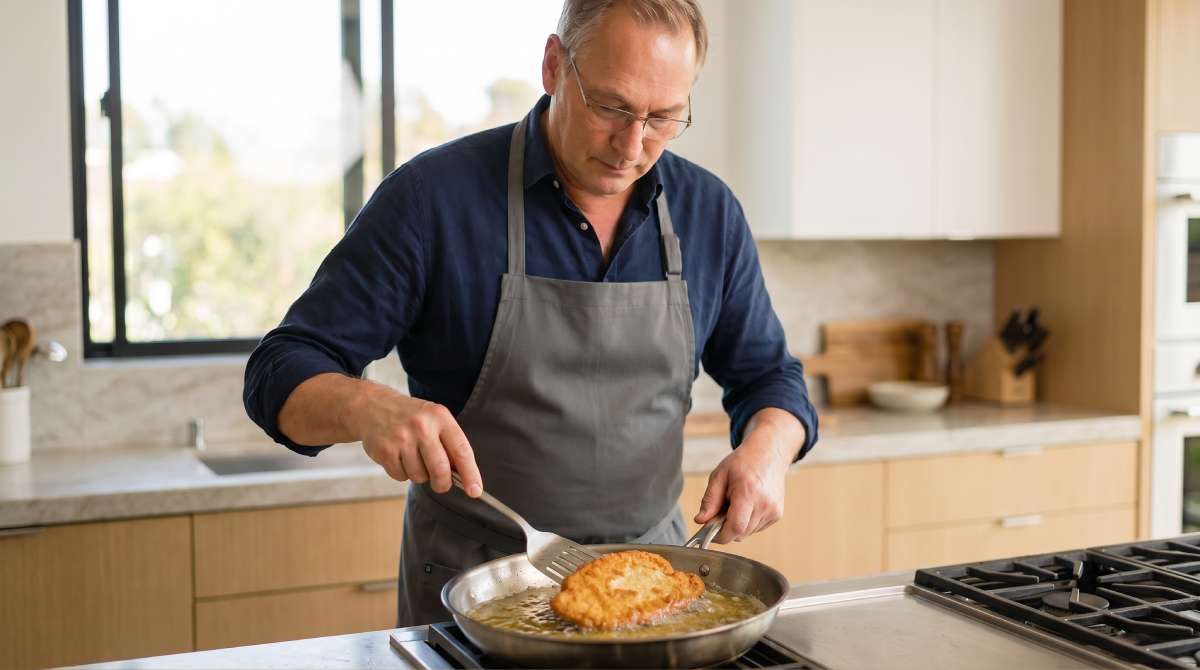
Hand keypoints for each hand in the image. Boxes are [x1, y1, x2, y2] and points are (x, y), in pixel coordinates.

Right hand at [349, 383, 481, 496]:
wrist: (373, 407)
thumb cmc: (412, 417)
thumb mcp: (435, 419)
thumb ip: (449, 443)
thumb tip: (463, 476)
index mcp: (440, 417)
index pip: (461, 450)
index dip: (470, 474)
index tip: (475, 491)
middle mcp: (421, 426)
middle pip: (440, 470)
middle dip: (443, 484)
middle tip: (441, 484)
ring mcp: (401, 438)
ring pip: (420, 476)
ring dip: (420, 475)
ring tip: (413, 458)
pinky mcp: (384, 450)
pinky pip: (401, 477)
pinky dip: (403, 473)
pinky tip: (399, 457)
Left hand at [694, 410, 800, 543]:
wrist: (768, 454)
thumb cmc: (743, 462)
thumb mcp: (719, 476)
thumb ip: (709, 500)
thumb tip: (700, 520)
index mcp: (748, 492)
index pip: (736, 527)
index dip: (721, 535)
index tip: (711, 532)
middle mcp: (764, 503)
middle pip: (741, 533)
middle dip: (727, 528)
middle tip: (721, 511)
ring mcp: (773, 510)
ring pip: (748, 533)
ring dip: (738, 525)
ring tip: (735, 504)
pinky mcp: (777, 514)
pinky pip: (757, 528)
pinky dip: (747, 522)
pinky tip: (746, 506)